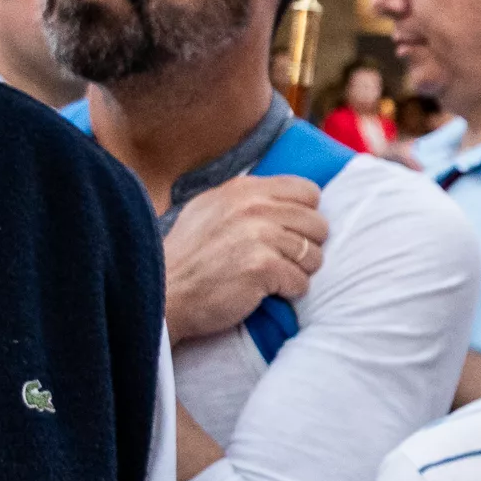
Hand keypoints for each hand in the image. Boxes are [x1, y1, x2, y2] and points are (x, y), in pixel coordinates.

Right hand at [163, 174, 326, 341]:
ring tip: (266, 276)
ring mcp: (259, 235)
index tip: (288, 232)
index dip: (305, 215)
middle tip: (278, 260)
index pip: (308, 191)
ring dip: (296, 272)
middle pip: (318, 225)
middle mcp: (253, 206)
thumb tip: (289, 200)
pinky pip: (301, 282)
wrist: (163, 292)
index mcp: (243, 188)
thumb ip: (248, 200)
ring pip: (314, 256)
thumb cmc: (189, 257)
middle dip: (305, 247)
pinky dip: (287, 292)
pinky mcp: (263, 266)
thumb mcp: (211, 209)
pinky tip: (261, 291)